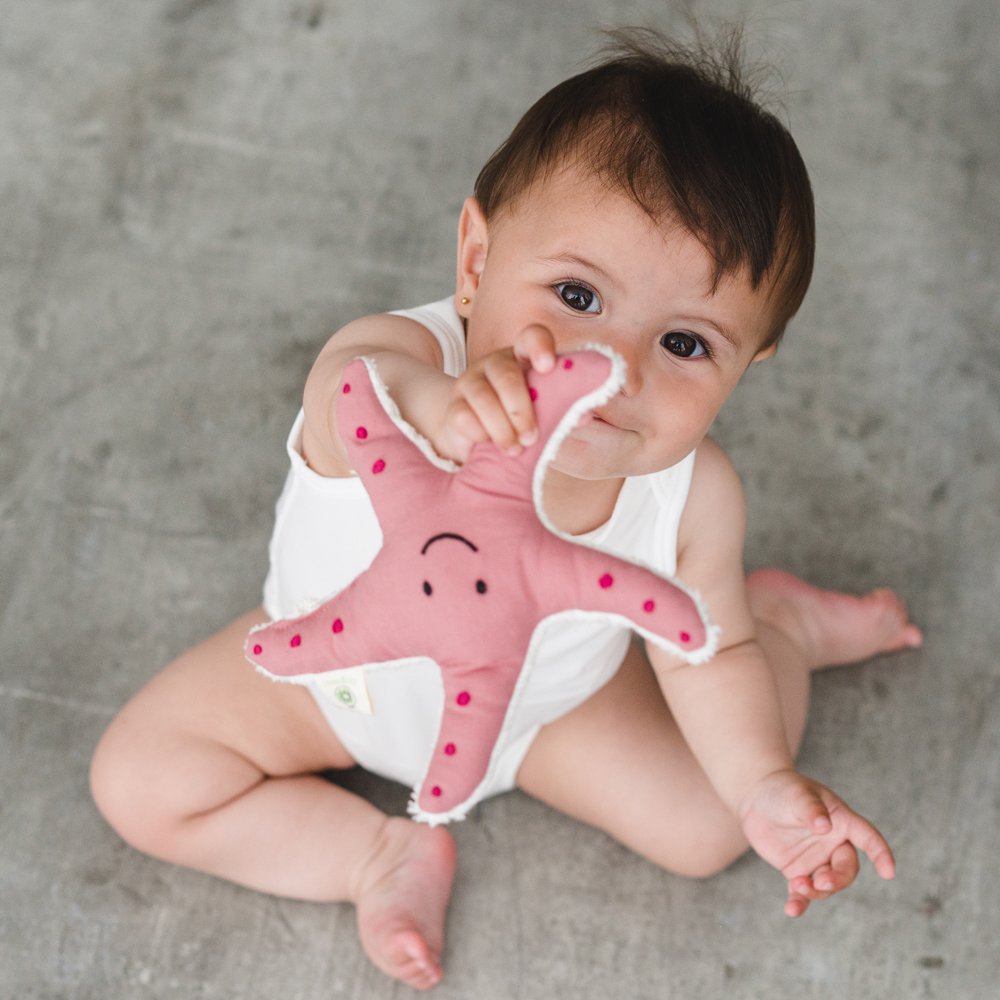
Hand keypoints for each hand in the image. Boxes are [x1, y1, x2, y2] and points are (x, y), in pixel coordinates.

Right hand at [436, 325, 555, 461]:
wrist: (477, 439)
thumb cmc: (520, 421)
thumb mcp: (544, 414)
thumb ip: (564, 410)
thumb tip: (585, 415)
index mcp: (523, 358)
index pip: (531, 337)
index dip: (539, 346)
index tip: (547, 367)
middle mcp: (495, 364)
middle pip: (506, 374)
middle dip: (521, 409)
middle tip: (532, 438)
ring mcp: (470, 382)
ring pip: (483, 398)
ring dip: (503, 428)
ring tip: (515, 449)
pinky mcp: (454, 406)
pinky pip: (465, 419)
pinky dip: (481, 436)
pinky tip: (489, 446)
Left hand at [738, 769, 895, 917]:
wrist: (756, 797)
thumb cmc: (784, 789)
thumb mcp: (798, 794)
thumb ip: (812, 809)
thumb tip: (825, 827)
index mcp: (842, 822)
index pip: (868, 838)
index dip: (880, 854)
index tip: (888, 872)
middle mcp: (833, 844)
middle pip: (847, 869)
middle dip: (838, 879)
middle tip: (820, 880)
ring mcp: (816, 860)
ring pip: (827, 885)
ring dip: (816, 890)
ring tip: (797, 885)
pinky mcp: (797, 871)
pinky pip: (802, 892)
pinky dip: (799, 903)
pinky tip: (791, 910)